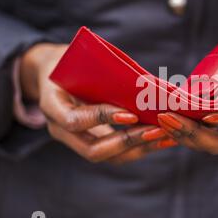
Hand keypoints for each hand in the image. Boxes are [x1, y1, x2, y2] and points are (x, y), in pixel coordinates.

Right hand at [19, 43, 175, 163]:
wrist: (53, 73)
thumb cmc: (70, 61)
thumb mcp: (79, 60)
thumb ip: (103, 72)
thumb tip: (146, 83)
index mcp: (51, 106)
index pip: (74, 120)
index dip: (103, 118)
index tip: (131, 114)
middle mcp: (60, 130)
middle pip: (93, 151)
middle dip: (128, 141)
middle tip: (156, 129)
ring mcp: (76, 141)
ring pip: (110, 157)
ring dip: (140, 148)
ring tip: (166, 136)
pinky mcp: (93, 142)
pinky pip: (118, 153)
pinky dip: (142, 147)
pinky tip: (164, 139)